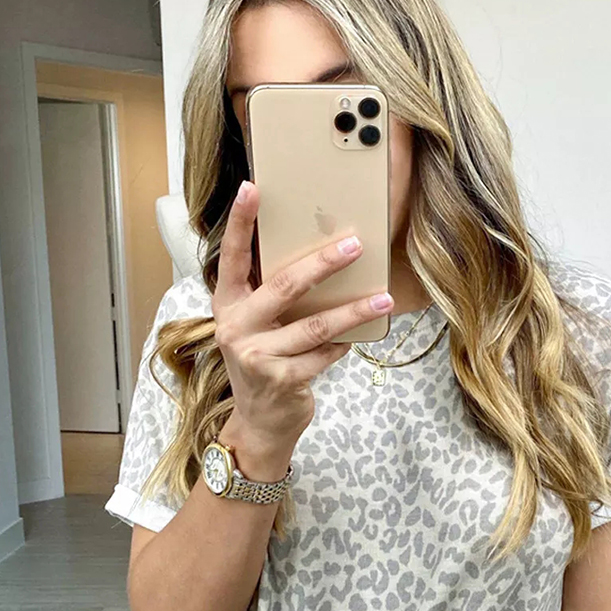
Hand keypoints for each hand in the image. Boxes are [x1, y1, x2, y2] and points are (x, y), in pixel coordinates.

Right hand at [212, 178, 394, 451]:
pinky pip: (324, 354)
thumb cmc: (264, 363)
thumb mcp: (257, 326)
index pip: (232, 256)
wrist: (259, 423)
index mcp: (227, 305)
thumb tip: (321, 256)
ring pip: (315, 325)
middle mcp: (236, 327)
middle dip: (324, 263)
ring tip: (383, 298)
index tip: (252, 187)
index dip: (240, 222)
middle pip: (285, 286)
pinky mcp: (281, 380)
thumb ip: (272, 296)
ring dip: (354, 311)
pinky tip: (357, 340)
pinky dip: (344, 345)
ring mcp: (256, 355)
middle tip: (355, 245)